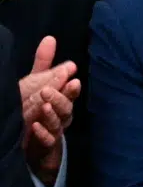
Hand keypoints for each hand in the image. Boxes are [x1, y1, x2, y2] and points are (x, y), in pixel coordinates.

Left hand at [17, 36, 79, 185]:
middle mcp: (59, 116)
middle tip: (47, 91)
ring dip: (52, 114)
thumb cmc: (34, 110)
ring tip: (43, 106)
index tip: (72, 80)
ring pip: (58, 123)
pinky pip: (47, 142)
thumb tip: (50, 38)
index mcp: (59, 100)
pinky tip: (35, 127)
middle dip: (60, 98)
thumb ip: (44, 64)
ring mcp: (53, 132)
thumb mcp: (35, 83)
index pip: (68, 93)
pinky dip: (43, 134)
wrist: (27, 144)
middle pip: (66, 108)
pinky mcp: (45, 148)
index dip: (70, 88)